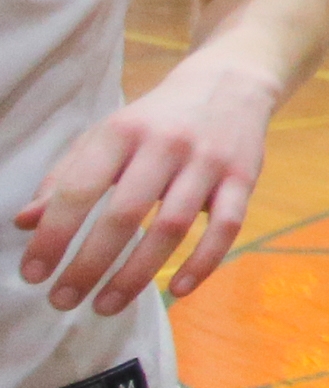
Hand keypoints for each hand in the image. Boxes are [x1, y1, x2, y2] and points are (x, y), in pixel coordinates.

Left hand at [15, 45, 282, 315]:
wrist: (232, 81)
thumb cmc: (156, 118)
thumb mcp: (106, 135)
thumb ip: (66, 177)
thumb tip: (26, 223)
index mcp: (122, 132)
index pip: (80, 188)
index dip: (53, 234)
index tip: (33, 274)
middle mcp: (165, 144)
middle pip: (125, 215)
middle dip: (90, 264)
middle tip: (63, 301)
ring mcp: (209, 161)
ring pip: (172, 227)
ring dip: (137, 274)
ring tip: (106, 305)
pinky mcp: (244, 177)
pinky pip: (226, 227)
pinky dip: (202, 263)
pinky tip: (177, 290)